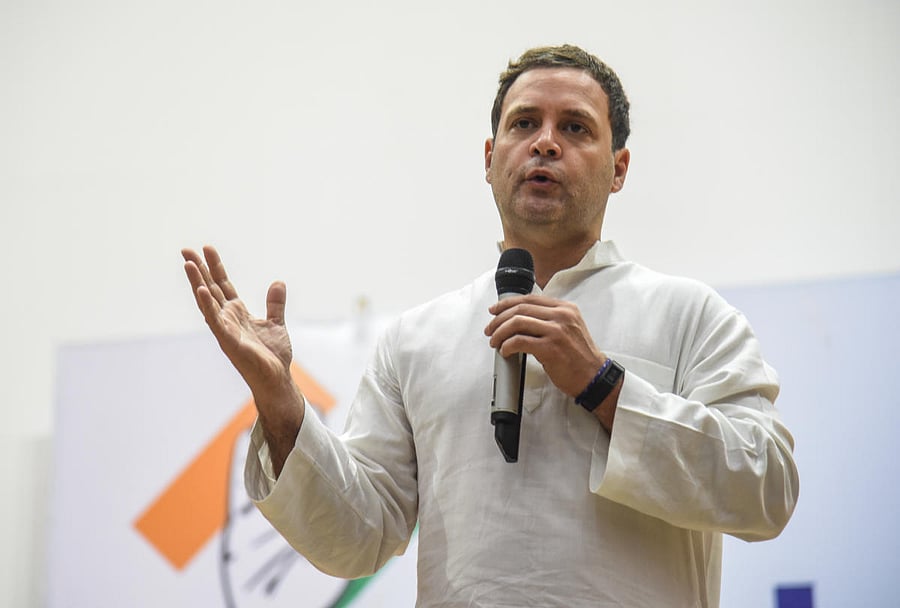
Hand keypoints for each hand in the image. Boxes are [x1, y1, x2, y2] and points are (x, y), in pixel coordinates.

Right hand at [182, 245, 303, 474]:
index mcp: (237, 313)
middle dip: (199, 269)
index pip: (223, 285)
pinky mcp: (229, 342)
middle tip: (185, 249)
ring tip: (188, 264)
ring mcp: (226, 330)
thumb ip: (275, 304)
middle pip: (210, 289)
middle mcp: (227, 319)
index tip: (207, 248)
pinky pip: (216, 321)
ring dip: (197, 283)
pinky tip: (200, 291)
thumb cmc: (273, 356)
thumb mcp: (276, 323)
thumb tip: (278, 282)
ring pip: (208, 302)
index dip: (215, 267)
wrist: (277, 378)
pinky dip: (208, 306)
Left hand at [484, 294, 604, 397]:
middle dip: (499, 319)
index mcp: (565, 308)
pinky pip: (519, 341)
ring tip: (495, 342)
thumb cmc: (579, 357)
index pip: (529, 299)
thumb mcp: (569, 329)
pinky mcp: (551, 348)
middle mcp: (562, 315)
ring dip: (500, 333)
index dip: (507, 303)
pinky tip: (505, 351)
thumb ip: (549, 319)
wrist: (594, 377)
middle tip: (490, 330)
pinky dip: (507, 346)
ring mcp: (557, 331)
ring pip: (517, 323)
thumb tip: (519, 320)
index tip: (495, 310)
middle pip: (520, 309)